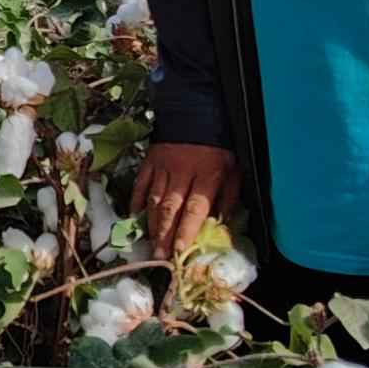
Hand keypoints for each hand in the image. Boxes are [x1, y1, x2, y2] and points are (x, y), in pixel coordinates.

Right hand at [133, 141, 235, 258]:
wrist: (196, 112)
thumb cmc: (218, 146)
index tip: (180, 250)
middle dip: (164, 234)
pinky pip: (141, 183)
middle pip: (171, 208)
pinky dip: (137, 200)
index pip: (195, 208)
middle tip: (160, 256)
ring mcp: (163, 167)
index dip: (186, 230)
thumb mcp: (233, 169)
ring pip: (154, 199)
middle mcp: (183, 173)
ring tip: (150, 244)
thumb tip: (221, 221)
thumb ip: (228, 195)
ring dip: (151, 224)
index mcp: (207, 175)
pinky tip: (135, 216)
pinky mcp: (150, 160)